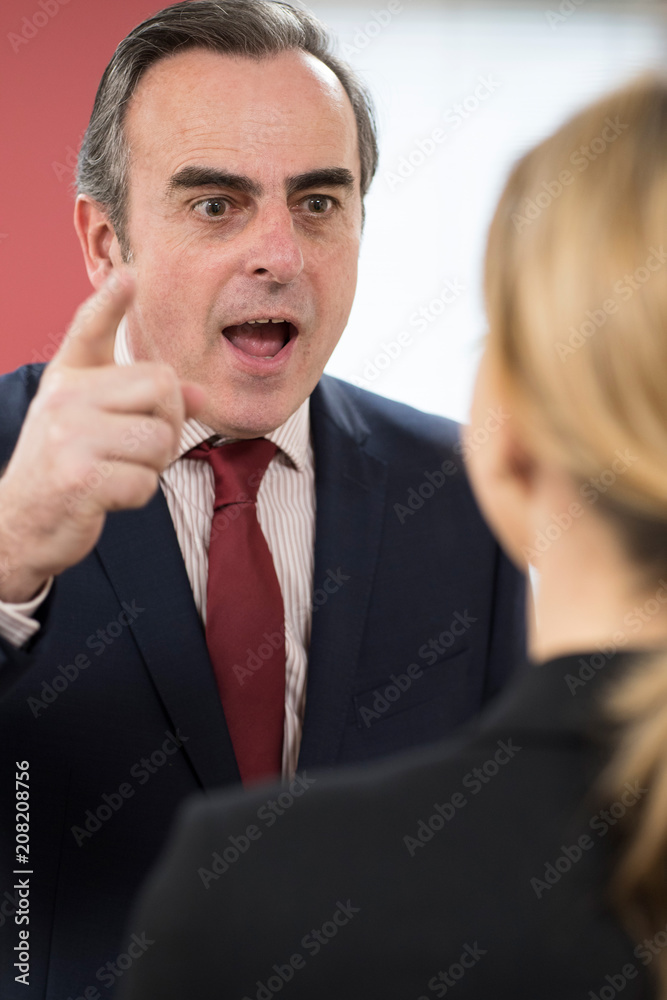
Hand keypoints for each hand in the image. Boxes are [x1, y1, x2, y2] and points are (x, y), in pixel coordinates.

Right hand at [0, 270, 205, 602]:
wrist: (21, 523)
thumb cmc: (66, 467)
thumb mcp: (94, 425)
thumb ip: (143, 404)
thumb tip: (198, 394)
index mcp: (67, 378)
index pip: (90, 329)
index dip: (109, 301)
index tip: (128, 276)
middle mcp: (64, 398)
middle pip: (162, 387)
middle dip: (167, 422)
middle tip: (139, 445)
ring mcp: (69, 437)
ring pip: (160, 438)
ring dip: (152, 464)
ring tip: (118, 469)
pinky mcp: (80, 478)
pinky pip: (146, 481)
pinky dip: (137, 494)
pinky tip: (107, 494)